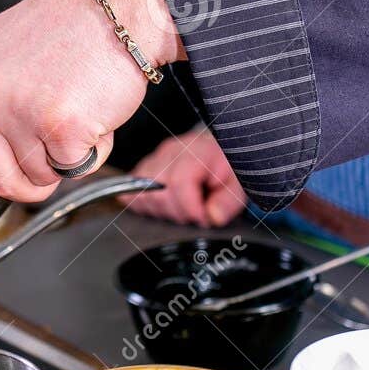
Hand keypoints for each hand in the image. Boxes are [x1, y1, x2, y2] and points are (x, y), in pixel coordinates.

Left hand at [0, 0, 181, 227]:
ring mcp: (15, 112)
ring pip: (38, 177)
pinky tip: (95, 108)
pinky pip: (76, 167)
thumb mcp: (7, 60)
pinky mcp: (57, 126)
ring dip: (66, 157)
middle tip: (56, 155)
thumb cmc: (73, 28)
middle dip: (32, 181)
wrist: (118, 5)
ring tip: (78, 108)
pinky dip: (95, 148)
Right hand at [126, 126, 246, 226]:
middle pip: (158, 192)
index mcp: (196, 152)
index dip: (190, 209)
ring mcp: (153, 159)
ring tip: (182, 207)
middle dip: (177, 213)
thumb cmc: (226, 169)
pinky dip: (145, 204)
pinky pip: (131, 191)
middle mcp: (170, 152)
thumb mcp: (237, 185)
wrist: (216, 153)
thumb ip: (227, 202)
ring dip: (162, 210)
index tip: (203, 217)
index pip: (179, 183)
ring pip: (142, 194)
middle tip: (195, 214)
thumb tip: (211, 216)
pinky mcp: (142, 168)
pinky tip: (165, 204)